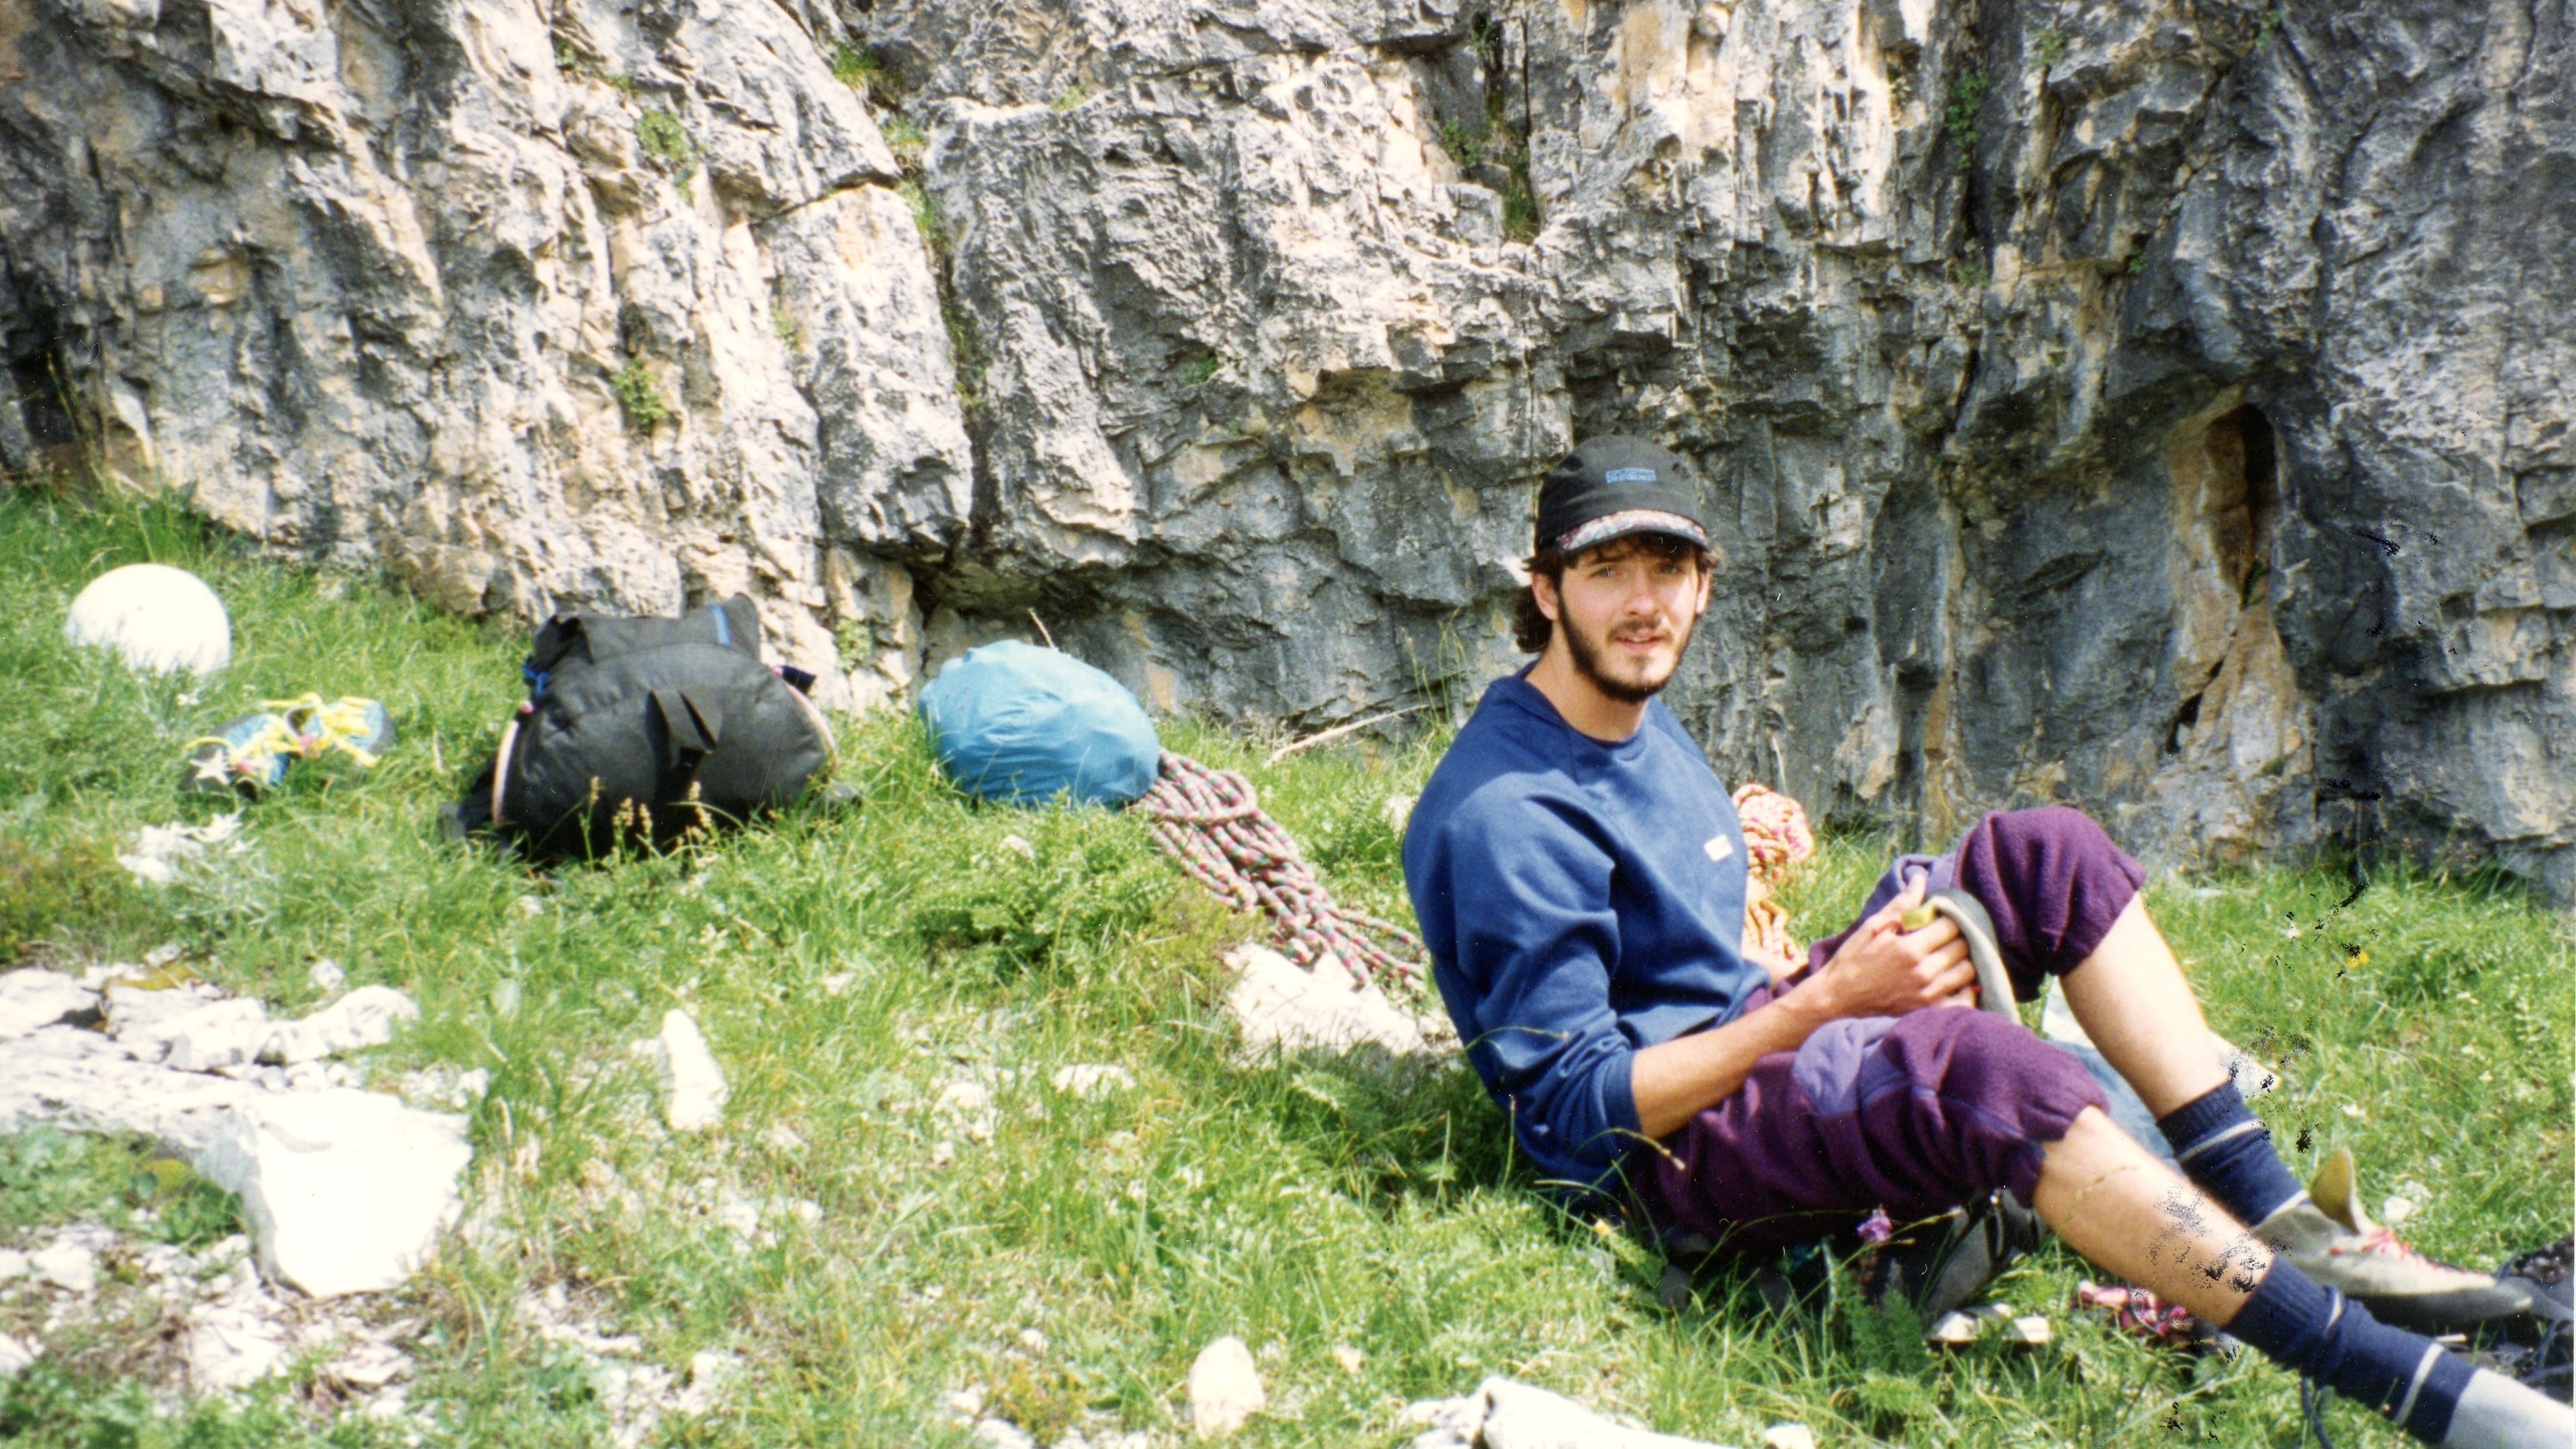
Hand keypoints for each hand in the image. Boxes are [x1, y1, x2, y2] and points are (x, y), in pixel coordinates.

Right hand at [1793, 874, 1974, 1021]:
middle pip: (1962, 947)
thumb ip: (1902, 905)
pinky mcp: (1928, 1010)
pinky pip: (1964, 1000)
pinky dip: (1967, 990)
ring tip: (1949, 955)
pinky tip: (1955, 980)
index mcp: (1909, 948)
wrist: (1837, 998)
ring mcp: (1928, 995)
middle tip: (1945, 935)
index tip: (1942, 917)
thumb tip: (1921, 878)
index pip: (1951, 925)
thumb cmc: (1853, 959)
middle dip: (1958, 936)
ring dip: (1963, 959)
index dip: (1950, 917)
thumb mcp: (1872, 927)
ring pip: (1968, 971)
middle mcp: (1923, 972)